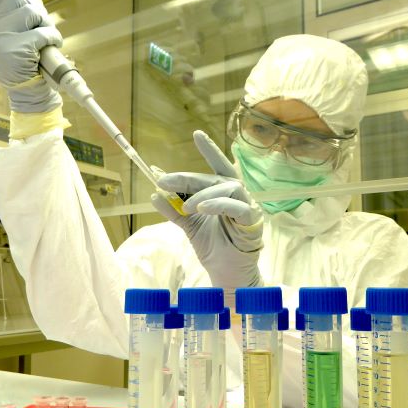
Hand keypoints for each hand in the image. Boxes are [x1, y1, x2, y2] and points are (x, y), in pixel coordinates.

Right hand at [0, 0, 61, 112]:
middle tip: (43, 25)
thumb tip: (31, 1)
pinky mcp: (16, 48)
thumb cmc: (24, 62)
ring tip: (48, 37)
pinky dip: (53, 37)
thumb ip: (14, 18)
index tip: (33, 10)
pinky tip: (53, 45)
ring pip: (31, 12)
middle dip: (36, 9)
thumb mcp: (12, 37)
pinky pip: (42, 32)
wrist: (26, 93)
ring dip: (46, 23)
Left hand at [151, 131, 263, 288]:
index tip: (196, 133)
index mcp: (223, 194)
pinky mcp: (253, 223)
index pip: (216, 168)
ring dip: (204, 193)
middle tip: (164, 181)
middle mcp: (237, 197)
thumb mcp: (188, 226)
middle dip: (189, 177)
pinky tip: (202, 208)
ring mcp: (247, 208)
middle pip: (215, 178)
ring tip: (186, 206)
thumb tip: (154, 194)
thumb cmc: (214, 247)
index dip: (209, 150)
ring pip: (228, 189)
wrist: (226, 274)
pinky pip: (239, 207)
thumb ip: (174, 210)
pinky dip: (219, 205)